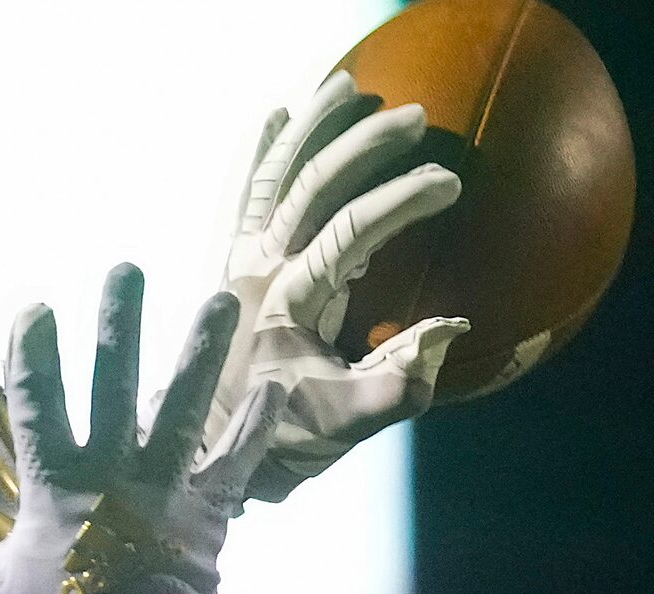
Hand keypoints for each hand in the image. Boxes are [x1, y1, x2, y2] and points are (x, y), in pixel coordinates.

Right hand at [0, 267, 281, 593]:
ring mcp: (163, 498)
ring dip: (203, 350)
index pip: (35, 403)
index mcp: (50, 491)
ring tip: (219, 299)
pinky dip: (253, 427)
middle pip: (113, 383)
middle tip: (125, 269)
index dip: (31, 352)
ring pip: (185, 408)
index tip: (34, 308)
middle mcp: (109, 481)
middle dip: (118, 322)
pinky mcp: (206, 524)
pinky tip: (274, 384)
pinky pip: (235, 466)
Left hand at [213, 71, 466, 502]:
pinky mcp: (228, 261)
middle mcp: (255, 270)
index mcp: (287, 302)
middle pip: (308, 186)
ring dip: (308, 128)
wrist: (203, 449)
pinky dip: (258, 149)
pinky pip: (241, 193)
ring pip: (270, 174)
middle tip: (416, 117)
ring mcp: (237, 260)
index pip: (348, 232)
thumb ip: (397, 384)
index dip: (399, 202)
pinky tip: (279, 113)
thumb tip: (450, 329)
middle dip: (363, 146)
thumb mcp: (342, 424)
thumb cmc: (278, 438)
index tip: (450, 183)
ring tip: (346, 85)